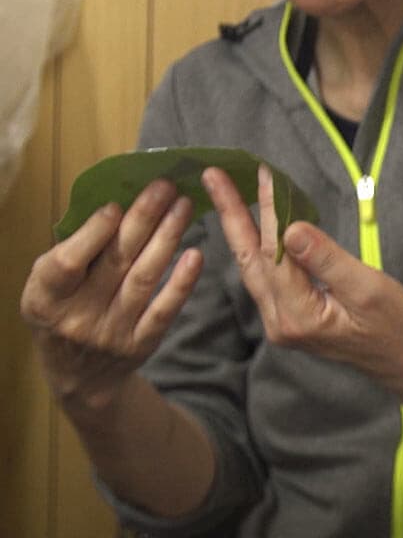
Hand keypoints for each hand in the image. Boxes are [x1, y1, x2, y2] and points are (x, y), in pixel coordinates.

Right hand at [20, 180, 202, 412]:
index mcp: (45, 298)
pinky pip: (165, 309)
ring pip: (144, 278)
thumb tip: (117, 204)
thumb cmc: (64, 311)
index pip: (68, 263)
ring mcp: (110, 333)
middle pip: (115, 262)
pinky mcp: (140, 345)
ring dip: (167, 237)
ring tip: (184, 206)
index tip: (117, 205)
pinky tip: (197, 254)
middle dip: (143, 219)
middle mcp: (76, 317)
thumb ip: (73, 252)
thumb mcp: (49, 287)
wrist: (79, 376)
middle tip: (165, 187)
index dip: (93, 234)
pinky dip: (182, 282)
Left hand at [202, 165, 402, 380]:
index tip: (261, 174)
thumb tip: (291, 228)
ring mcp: (281, 321)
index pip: (275, 253)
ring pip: (253, 267)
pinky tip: (254, 224)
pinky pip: (265, 274)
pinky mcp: (288, 316)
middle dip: (231, 215)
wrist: (402, 359)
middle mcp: (280, 321)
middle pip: (249, 259)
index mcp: (299, 316)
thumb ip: (327, 260)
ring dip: (240, 228)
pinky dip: (258, 244)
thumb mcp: (368, 288)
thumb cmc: (394, 324)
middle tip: (213, 177)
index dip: (267, 211)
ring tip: (226, 192)